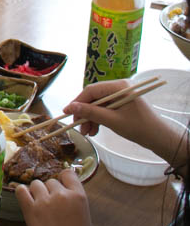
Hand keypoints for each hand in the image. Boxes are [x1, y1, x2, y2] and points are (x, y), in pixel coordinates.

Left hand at [15, 169, 91, 225]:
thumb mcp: (83, 216)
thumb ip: (75, 199)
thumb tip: (66, 188)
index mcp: (79, 197)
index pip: (68, 173)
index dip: (63, 179)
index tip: (61, 184)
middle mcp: (61, 195)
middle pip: (51, 181)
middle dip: (50, 191)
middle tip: (52, 206)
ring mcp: (45, 201)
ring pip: (36, 184)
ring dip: (37, 193)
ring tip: (41, 206)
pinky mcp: (30, 209)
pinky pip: (20, 190)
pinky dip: (22, 193)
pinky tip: (27, 200)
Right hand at [63, 79, 182, 164]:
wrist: (160, 139)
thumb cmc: (139, 128)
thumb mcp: (112, 121)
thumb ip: (91, 113)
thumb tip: (70, 107)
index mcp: (118, 86)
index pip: (91, 90)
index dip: (77, 101)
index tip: (66, 112)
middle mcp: (119, 88)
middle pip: (94, 98)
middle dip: (85, 113)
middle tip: (79, 127)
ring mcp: (120, 96)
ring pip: (98, 105)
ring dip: (91, 118)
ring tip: (87, 133)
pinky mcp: (122, 104)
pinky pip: (105, 109)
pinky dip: (99, 119)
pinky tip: (95, 130)